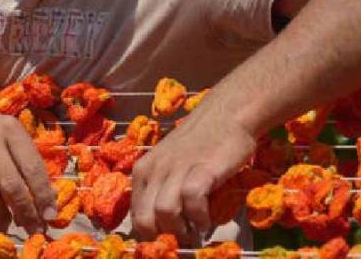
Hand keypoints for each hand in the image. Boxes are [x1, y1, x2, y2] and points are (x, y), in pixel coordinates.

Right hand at [0, 105, 56, 235]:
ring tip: (4, 220)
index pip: (32, 168)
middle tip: (31, 227)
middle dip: (25, 212)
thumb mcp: (9, 138)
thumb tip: (46, 205)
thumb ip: (26, 164)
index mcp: (10, 129)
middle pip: (11, 185)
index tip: (50, 216)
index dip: (43, 196)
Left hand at [129, 105, 256, 244]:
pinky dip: (200, 218)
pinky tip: (207, 221)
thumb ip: (162, 189)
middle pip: (143, 219)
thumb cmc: (200, 142)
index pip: (134, 215)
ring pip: (163, 212)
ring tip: (194, 234)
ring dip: (180, 231)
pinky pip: (191, 202)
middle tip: (180, 244)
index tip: (164, 245)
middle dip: (161, 239)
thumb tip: (163, 226)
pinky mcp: (200, 169)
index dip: (148, 237)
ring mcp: (175, 168)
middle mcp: (153, 170)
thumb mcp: (170, 164)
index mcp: (142, 171)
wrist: (226, 114)